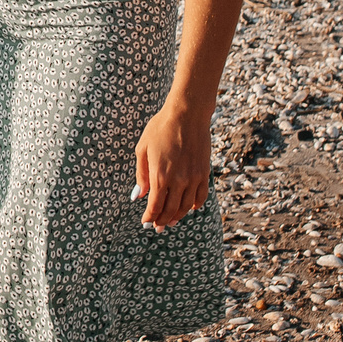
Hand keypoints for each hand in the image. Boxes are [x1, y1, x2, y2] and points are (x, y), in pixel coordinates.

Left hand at [131, 101, 211, 232]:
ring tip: (170, 221)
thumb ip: (141, 175)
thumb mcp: (143, 149)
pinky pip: (201, 196)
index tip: (145, 222)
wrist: (187, 114)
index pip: (154, 206)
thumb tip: (138, 195)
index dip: (149, 217)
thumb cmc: (161, 128)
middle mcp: (178, 180)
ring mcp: (193, 177)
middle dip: (162, 221)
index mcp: (160, 175)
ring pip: (186, 206)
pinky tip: (189, 208)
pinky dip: (195, 206)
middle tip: (157, 227)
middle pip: (170, 210)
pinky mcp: (204, 173)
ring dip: (177, 216)